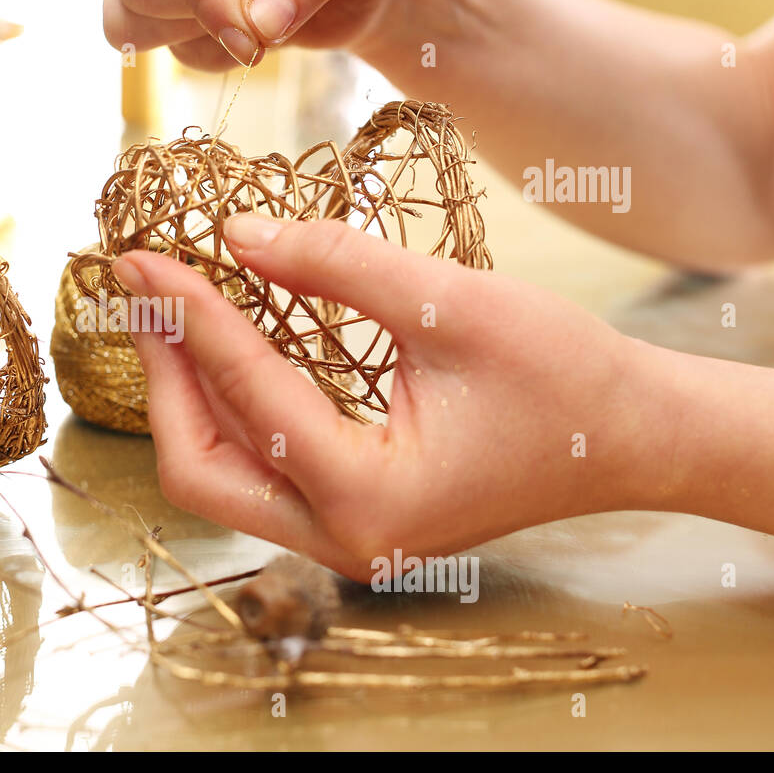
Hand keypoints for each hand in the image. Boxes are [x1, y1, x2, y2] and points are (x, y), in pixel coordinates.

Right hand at [104, 0, 432, 69]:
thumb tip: (261, 22)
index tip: (250, 34)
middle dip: (210, 12)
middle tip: (280, 1)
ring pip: (133, 20)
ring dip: (205, 35)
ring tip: (267, 6)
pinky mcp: (169, 9)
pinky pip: (169, 52)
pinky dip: (217, 54)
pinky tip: (256, 26)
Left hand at [111, 213, 653, 580]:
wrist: (631, 437)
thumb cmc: (565, 373)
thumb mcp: (452, 302)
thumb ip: (335, 264)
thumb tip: (235, 233)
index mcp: (369, 496)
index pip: (246, 395)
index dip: (187, 318)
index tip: (142, 260)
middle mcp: (342, 538)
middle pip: (200, 471)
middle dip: (164, 379)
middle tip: (143, 295)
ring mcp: (342, 539)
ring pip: (221, 477)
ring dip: (187, 394)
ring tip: (167, 310)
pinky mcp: (348, 519)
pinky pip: (258, 471)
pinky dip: (229, 409)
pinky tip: (218, 346)